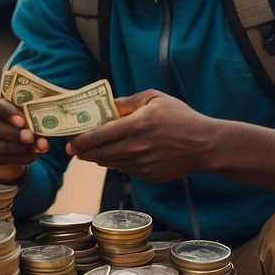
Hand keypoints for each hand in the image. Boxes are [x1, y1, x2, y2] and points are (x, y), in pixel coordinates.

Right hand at [0, 92, 49, 183]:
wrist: (9, 155)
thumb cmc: (16, 128)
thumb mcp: (21, 119)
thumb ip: (30, 120)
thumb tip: (44, 132)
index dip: (5, 110)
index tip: (22, 120)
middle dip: (15, 133)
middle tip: (31, 137)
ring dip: (22, 148)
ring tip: (39, 148)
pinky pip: (0, 160)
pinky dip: (20, 159)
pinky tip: (32, 156)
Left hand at [65, 90, 210, 182]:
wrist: (204, 145)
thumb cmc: (181, 117)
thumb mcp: (155, 98)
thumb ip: (128, 101)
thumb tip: (106, 106)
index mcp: (137, 124)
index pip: (99, 135)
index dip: (80, 140)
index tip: (70, 142)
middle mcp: (136, 147)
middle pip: (100, 153)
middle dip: (83, 152)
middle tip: (74, 149)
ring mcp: (142, 164)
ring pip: (110, 163)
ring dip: (98, 158)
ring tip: (93, 151)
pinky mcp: (148, 176)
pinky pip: (125, 170)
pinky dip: (117, 163)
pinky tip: (119, 155)